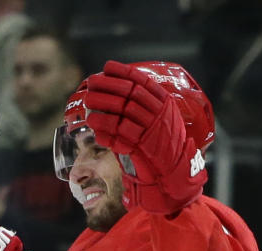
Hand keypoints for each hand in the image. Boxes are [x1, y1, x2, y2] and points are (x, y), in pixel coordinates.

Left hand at [85, 60, 206, 213]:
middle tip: (90, 84)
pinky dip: (107, 134)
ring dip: (103, 110)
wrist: (173, 172)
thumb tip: (113, 92)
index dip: (123, 73)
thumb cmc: (162, 144)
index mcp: (164, 104)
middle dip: (107, 87)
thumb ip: (143, 107)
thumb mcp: (160, 120)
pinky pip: (121, 139)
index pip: (143, 82)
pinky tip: (96, 131)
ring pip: (123, 116)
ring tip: (88, 108)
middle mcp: (159, 116)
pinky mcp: (143, 150)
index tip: (106, 67)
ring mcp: (151, 133)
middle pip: (130, 95)